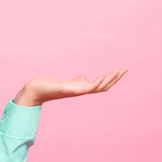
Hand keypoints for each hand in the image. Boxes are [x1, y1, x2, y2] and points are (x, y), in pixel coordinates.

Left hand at [14, 68, 128, 106]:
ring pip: (97, 88)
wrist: (35, 90)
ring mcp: (76, 92)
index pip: (101, 85)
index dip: (112, 79)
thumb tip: (84, 77)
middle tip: (125, 69)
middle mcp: (80, 91)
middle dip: (114, 79)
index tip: (121, 70)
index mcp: (81, 89)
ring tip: (117, 71)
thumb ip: (77, 81)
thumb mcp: (67, 83)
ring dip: (109, 80)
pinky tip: (102, 75)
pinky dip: (96, 83)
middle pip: (103, 87)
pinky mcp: (69, 90)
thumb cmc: (49, 86)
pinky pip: (86, 88)